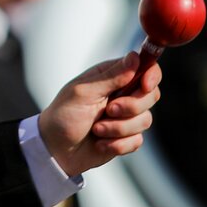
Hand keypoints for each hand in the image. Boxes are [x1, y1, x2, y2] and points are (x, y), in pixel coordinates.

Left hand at [38, 52, 161, 176]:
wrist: (55, 149)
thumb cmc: (63, 116)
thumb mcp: (83, 93)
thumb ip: (111, 77)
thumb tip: (135, 57)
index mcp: (111, 77)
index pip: (145, 68)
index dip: (151, 75)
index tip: (145, 85)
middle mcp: (122, 94)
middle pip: (151, 95)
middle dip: (131, 106)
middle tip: (109, 110)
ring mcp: (125, 117)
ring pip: (145, 120)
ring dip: (119, 128)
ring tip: (97, 129)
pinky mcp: (126, 137)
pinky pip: (137, 141)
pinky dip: (118, 144)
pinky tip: (100, 143)